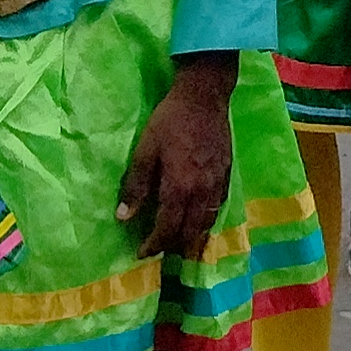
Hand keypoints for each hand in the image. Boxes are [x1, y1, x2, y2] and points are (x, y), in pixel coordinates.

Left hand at [116, 60, 238, 259]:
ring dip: (192, 238)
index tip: (142, 253)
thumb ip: (135, 186)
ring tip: (179, 245)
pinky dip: (208, 222)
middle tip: (159, 251)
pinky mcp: (227, 175)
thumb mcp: (144, 150)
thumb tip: (123, 217)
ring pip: (207, 224)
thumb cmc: (169, 121)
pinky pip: (218, 208)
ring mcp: (218, 184)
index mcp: (179, 187)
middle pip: (189, 232)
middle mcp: (201, 192)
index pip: (167, 228)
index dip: (154, 244)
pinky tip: (200, 222)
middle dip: (173, 246)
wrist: (204, 97)